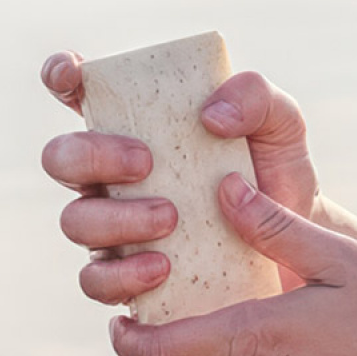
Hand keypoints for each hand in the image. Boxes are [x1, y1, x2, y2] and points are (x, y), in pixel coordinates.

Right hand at [41, 52, 319, 302]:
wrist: (296, 249)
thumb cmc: (274, 175)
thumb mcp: (279, 124)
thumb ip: (254, 96)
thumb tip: (210, 115)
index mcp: (138, 124)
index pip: (80, 91)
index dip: (62, 76)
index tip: (70, 75)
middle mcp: (111, 174)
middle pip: (61, 158)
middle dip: (93, 157)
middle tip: (147, 163)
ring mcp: (113, 227)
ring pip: (76, 221)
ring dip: (117, 219)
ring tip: (172, 219)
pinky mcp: (125, 277)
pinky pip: (96, 280)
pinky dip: (122, 274)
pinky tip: (163, 268)